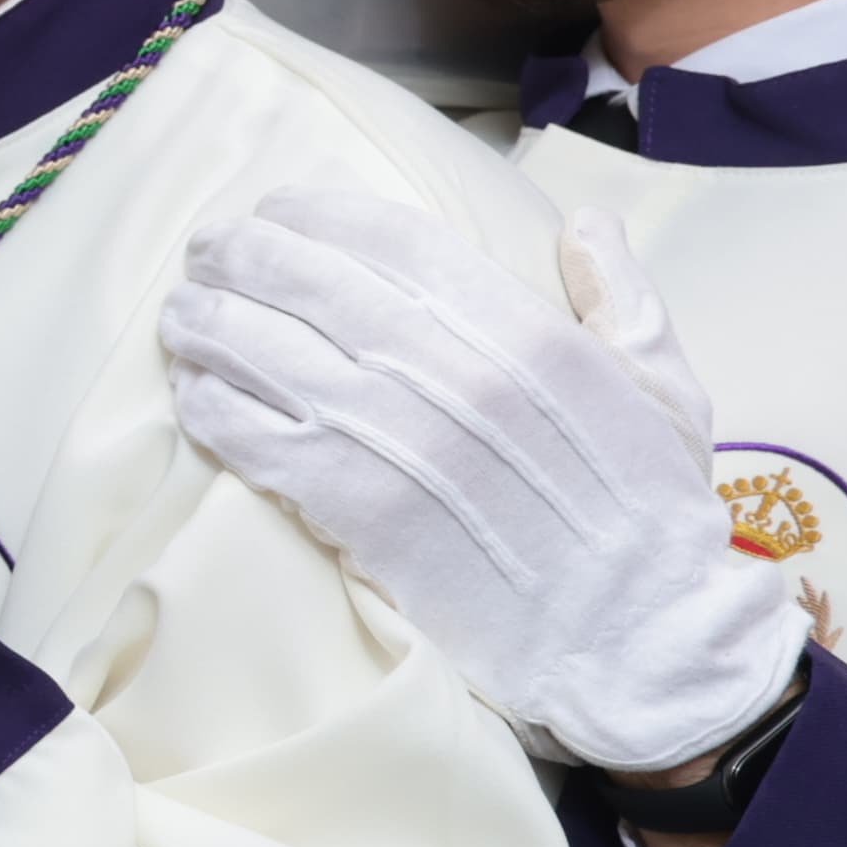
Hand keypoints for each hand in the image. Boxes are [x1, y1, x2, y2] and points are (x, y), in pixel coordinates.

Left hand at [161, 190, 799, 773]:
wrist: (634, 639)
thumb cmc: (650, 514)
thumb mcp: (665, 389)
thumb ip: (621, 297)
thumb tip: (583, 222)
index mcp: (528, 335)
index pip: (395, 239)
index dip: (319, 213)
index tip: (278, 207)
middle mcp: (453, 375)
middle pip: (312, 282)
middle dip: (242, 254)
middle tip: (207, 249)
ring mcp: (398, 442)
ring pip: (267, 352)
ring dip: (207, 323)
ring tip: (181, 314)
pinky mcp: (356, 511)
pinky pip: (254, 438)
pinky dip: (210, 406)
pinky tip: (192, 391)